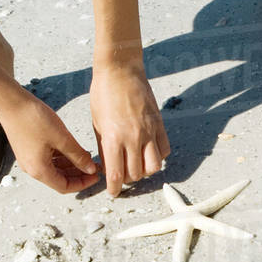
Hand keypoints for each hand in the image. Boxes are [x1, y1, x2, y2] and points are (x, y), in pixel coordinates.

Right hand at [0, 89, 100, 193]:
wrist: (10, 101)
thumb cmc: (33, 118)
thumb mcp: (62, 138)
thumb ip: (78, 156)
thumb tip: (90, 169)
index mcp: (39, 170)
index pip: (65, 187)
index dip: (83, 183)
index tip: (95, 175)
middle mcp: (31, 168)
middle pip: (59, 180)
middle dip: (78, 174)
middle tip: (93, 166)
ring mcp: (28, 159)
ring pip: (54, 169)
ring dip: (70, 166)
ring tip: (85, 156)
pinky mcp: (27, 149)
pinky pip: (47, 160)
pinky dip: (61, 158)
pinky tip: (71, 149)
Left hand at [90, 64, 170, 196]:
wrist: (120, 70)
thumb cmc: (103, 94)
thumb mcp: (97, 124)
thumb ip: (104, 148)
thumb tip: (108, 167)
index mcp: (113, 138)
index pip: (116, 175)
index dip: (114, 188)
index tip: (112, 191)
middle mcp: (133, 138)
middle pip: (136, 174)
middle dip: (127, 179)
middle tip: (121, 173)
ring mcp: (149, 131)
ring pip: (154, 167)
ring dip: (145, 170)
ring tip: (136, 164)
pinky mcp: (160, 125)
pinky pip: (165, 150)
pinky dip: (158, 156)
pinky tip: (148, 151)